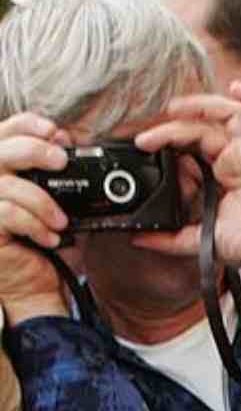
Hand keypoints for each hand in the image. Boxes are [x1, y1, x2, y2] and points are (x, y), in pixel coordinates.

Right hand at [0, 113, 72, 318]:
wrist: (37, 285)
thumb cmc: (45, 240)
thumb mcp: (57, 201)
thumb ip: (56, 172)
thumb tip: (65, 140)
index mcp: (0, 171)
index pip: (2, 132)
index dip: (26, 125)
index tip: (56, 132)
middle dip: (33, 150)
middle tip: (61, 161)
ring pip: (5, 185)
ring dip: (41, 201)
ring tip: (60, 221)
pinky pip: (6, 213)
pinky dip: (34, 223)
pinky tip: (49, 238)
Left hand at [132, 81, 240, 274]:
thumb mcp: (200, 239)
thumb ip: (169, 238)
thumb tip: (137, 237)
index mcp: (222, 174)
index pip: (191, 146)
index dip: (168, 143)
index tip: (144, 151)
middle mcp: (237, 158)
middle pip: (203, 126)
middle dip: (172, 126)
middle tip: (146, 137)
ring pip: (230, 113)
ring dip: (203, 104)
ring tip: (175, 107)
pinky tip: (240, 88)